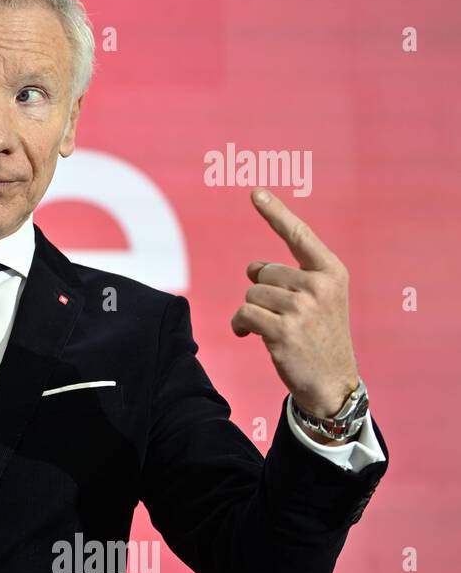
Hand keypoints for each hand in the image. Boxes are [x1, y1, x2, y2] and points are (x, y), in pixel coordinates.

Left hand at [231, 189, 360, 418]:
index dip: (275, 212)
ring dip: (253, 313)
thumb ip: (288, 277)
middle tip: (283, 317)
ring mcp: (302, 308)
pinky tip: (250, 337)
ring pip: (250, 295)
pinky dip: (240, 326)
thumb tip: (251, 267)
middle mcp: (319, 285)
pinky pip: (243, 315)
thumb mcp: (317, 300)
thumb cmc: (319, 336)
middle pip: (262, 273)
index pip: (298, 235)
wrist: (332, 381)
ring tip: (274, 330)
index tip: (255, 191)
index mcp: (331, 272)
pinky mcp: (283, 330)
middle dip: (262, 294)